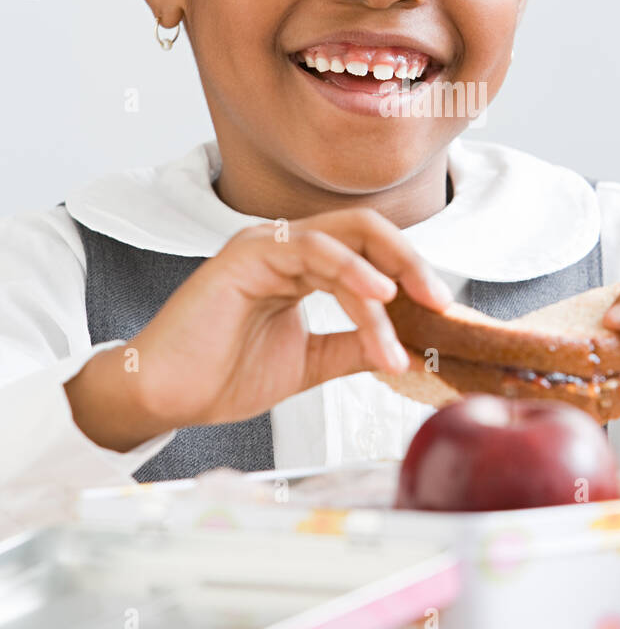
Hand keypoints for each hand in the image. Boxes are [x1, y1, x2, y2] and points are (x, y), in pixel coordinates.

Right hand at [111, 208, 451, 434]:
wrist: (167, 395)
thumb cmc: (223, 375)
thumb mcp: (309, 361)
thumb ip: (353, 346)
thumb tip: (407, 347)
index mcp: (300, 265)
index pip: (369, 252)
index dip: (410, 274)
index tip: (443, 310)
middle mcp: (287, 246)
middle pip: (367, 232)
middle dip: (411, 262)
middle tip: (441, 300)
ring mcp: (267, 244)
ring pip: (347, 242)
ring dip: (387, 279)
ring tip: (412, 313)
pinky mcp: (249, 253)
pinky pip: (313, 250)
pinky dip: (352, 271)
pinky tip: (379, 298)